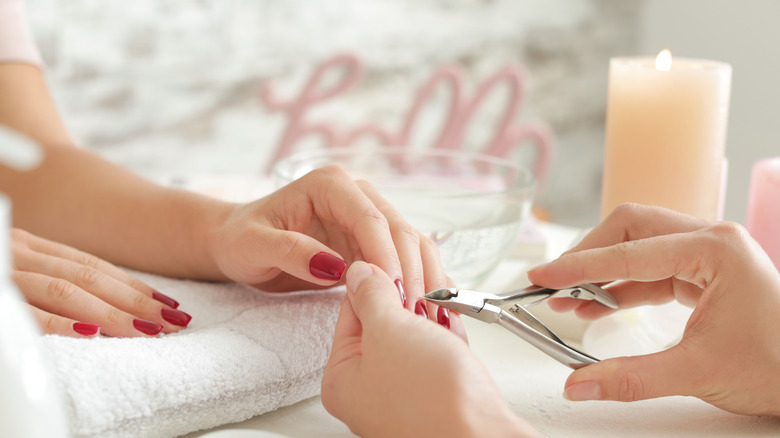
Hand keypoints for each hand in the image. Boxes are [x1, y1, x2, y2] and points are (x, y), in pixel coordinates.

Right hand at [12, 228, 190, 336]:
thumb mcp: (14, 269)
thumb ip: (48, 279)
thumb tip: (95, 309)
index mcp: (30, 247)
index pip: (93, 266)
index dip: (134, 286)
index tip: (170, 304)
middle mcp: (21, 253)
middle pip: (90, 278)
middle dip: (138, 302)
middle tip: (175, 322)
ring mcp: (6, 273)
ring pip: (67, 291)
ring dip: (113, 312)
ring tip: (149, 331)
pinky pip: (28, 313)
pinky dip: (62, 323)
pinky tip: (93, 333)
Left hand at [212, 166, 464, 334]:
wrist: (237, 244)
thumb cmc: (241, 239)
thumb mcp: (253, 246)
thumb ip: (291, 251)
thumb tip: (336, 267)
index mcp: (330, 185)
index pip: (370, 218)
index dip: (386, 255)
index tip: (393, 292)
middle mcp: (356, 196)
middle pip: (399, 230)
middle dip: (409, 270)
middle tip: (413, 311)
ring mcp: (367, 219)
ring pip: (410, 246)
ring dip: (419, 278)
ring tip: (422, 315)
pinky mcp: (371, 244)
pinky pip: (402, 261)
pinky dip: (416, 282)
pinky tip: (426, 309)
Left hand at [321, 261, 536, 437]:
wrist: (483, 437)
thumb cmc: (433, 398)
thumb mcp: (391, 329)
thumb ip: (372, 294)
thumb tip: (360, 272)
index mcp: (341, 378)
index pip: (350, 311)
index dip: (374, 281)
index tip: (393, 261)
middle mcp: (368, 391)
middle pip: (382, 323)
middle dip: (407, 300)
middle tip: (423, 287)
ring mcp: (402, 395)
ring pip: (412, 337)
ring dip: (429, 316)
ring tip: (443, 305)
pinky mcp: (434, 397)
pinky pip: (435, 355)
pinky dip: (445, 337)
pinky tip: (455, 325)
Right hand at [527, 203, 779, 415]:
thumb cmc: (778, 366)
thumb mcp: (698, 372)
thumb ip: (631, 378)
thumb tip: (578, 385)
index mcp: (715, 250)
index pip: (629, 251)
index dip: (578, 265)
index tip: (543, 276)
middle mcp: (711, 240)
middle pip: (630, 228)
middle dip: (588, 256)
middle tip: (554, 286)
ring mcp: (707, 253)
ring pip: (636, 245)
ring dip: (599, 272)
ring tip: (567, 301)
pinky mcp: (702, 272)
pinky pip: (649, 269)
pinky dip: (619, 287)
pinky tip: (594, 308)